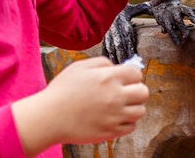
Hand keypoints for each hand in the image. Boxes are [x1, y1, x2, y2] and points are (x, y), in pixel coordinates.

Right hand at [12, 56, 147, 153]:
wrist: (50, 117)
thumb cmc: (62, 91)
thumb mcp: (79, 67)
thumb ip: (101, 62)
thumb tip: (115, 67)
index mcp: (109, 78)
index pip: (137, 74)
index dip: (131, 75)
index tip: (125, 79)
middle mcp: (116, 96)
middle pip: (143, 92)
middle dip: (137, 90)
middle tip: (126, 92)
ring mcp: (115, 116)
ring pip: (140, 111)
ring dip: (133, 107)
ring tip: (121, 106)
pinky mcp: (111, 132)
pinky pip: (131, 127)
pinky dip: (126, 122)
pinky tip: (115, 117)